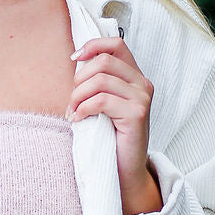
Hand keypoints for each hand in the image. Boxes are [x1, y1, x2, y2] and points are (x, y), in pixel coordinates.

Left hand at [66, 36, 162, 214]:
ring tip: (73, 112)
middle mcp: (142, 84)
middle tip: (72, 100)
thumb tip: (76, 59)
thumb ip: (97, 81)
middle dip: (80, 79)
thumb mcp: (102, 102)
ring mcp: (142, 98)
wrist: (122, 171)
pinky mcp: (137, 114)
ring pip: (100, 80)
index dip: (93, 46)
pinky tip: (78, 119)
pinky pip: (101, 100)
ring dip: (78, 96)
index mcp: (135, 76)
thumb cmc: (108, 136)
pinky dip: (83, 109)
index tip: (74, 58)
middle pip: (104, 61)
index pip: (116, 44)